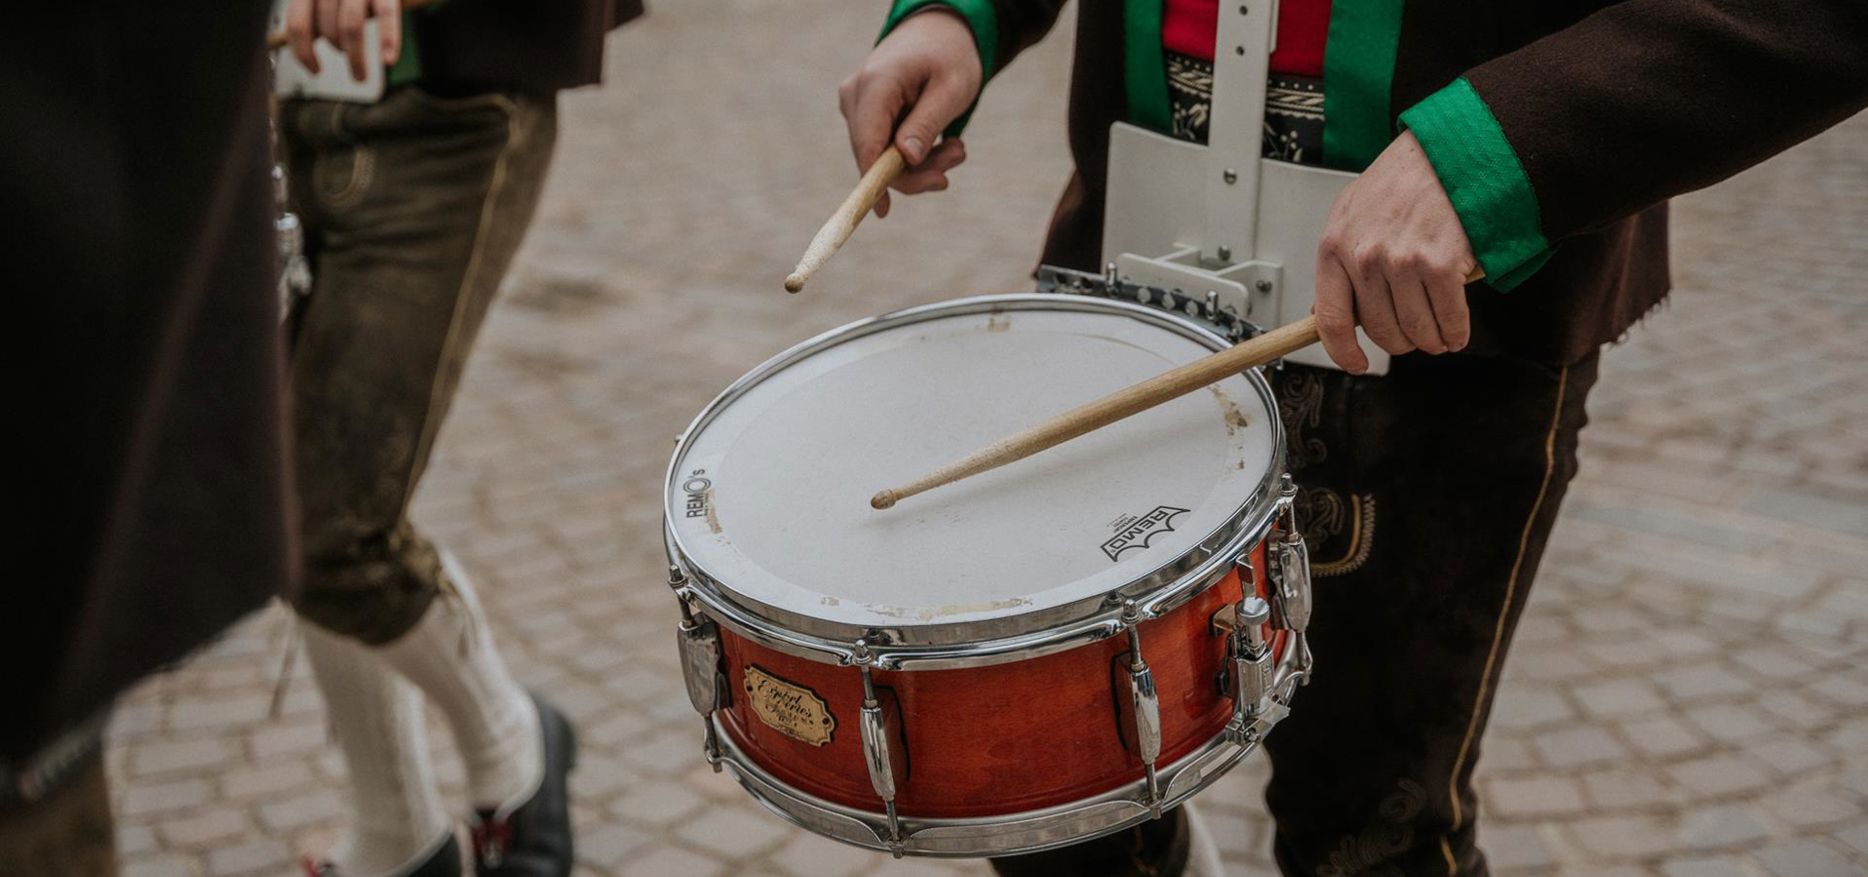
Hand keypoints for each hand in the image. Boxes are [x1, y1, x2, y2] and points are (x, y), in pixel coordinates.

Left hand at [285, 0, 402, 82]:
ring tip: (362, 75)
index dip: (303, 52)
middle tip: (355, 71)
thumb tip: (304, 46)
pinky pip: (386, 15)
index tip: (315, 70)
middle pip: (326, 27)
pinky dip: (388, 40)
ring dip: (356, 59)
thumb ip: (316, 13)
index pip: (297, 23)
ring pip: (350, 27)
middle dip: (339, 52)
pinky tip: (388, 60)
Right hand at [837, 9, 982, 216]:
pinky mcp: (864, 114)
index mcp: (876, 84)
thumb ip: (926, 124)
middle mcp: (856, 95)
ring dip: (920, 164)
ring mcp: (856, 105)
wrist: (939, 32)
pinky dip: (912, 154)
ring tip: (956, 149)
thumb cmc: (950, 57)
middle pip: (873, 156)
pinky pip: (882, 148)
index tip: (883, 212)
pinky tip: (941, 143)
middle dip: (917, 171)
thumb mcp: (951, 89)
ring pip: (879, 157)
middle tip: (957, 158)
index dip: (874, 182)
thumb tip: (905, 160)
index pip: (868, 144)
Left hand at [1314, 131, 1478, 373]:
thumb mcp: (1353, 213)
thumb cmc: (1406, 179)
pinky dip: (1456, 332)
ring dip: (1432, 340)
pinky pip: (1448, 319)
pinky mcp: (1440, 264)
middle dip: (1401, 342)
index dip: (1343, 351)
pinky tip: (1457, 329)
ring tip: (1440, 333)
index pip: (1329, 319)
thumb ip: (1341, 261)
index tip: (1356, 363)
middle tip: (1415, 335)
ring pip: (1416, 330)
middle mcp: (1364, 256)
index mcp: (1335, 246)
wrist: (1452, 151)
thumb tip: (1326, 313)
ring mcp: (1402, 261)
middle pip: (1379, 330)